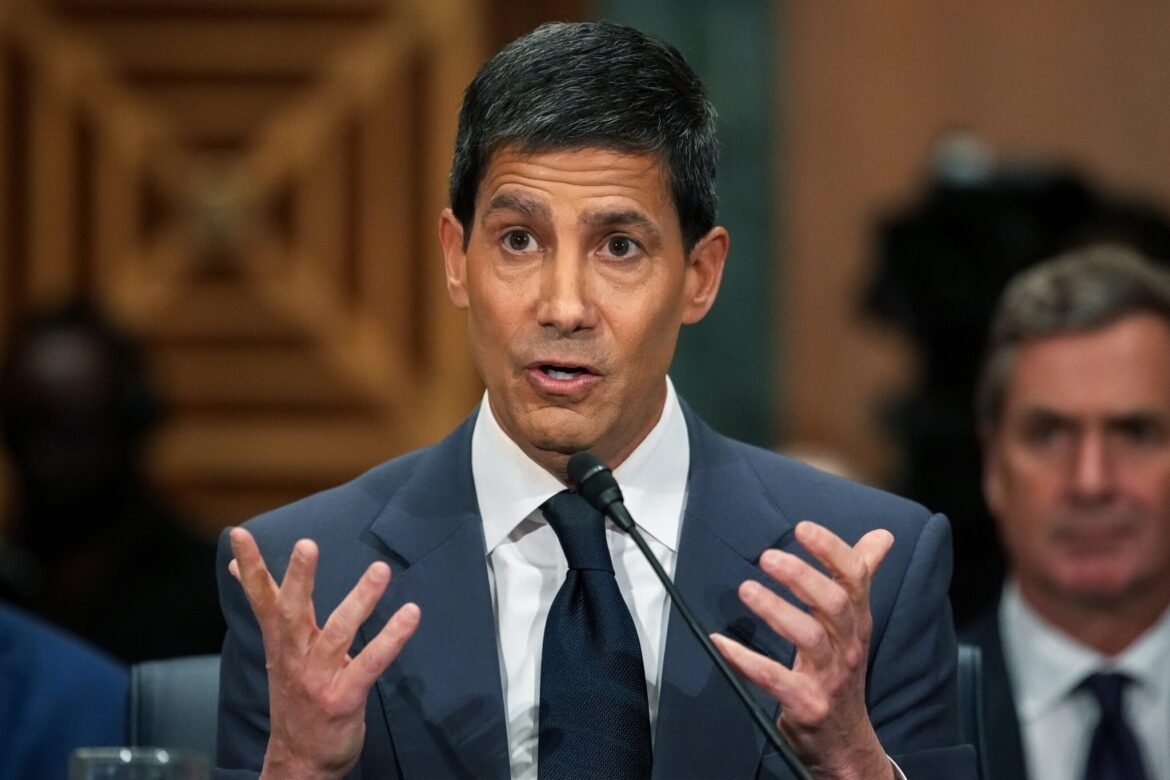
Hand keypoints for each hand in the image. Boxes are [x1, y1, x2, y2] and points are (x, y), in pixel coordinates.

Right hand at [228, 527, 419, 779]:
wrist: (299, 761)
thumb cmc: (295, 695)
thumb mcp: (278, 650)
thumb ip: (270, 607)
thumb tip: (237, 568)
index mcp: (281, 641)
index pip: (261, 598)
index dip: (249, 567)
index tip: (238, 534)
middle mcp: (295, 656)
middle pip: (292, 612)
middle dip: (297, 578)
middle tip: (305, 544)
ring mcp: (319, 677)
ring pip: (337, 632)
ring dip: (360, 600)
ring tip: (380, 570)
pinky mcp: (343, 697)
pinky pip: (370, 663)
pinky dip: (391, 638)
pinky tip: (410, 614)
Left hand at [711, 521, 894, 779]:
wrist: (846, 741)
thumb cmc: (842, 672)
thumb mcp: (855, 624)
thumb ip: (862, 577)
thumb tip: (882, 536)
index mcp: (857, 621)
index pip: (855, 578)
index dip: (831, 550)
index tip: (802, 527)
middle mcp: (848, 645)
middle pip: (834, 604)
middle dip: (802, 576)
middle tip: (768, 557)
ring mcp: (829, 677)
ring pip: (809, 637)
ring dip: (776, 610)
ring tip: (747, 589)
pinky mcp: (807, 704)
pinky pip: (776, 679)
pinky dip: (747, 660)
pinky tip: (722, 642)